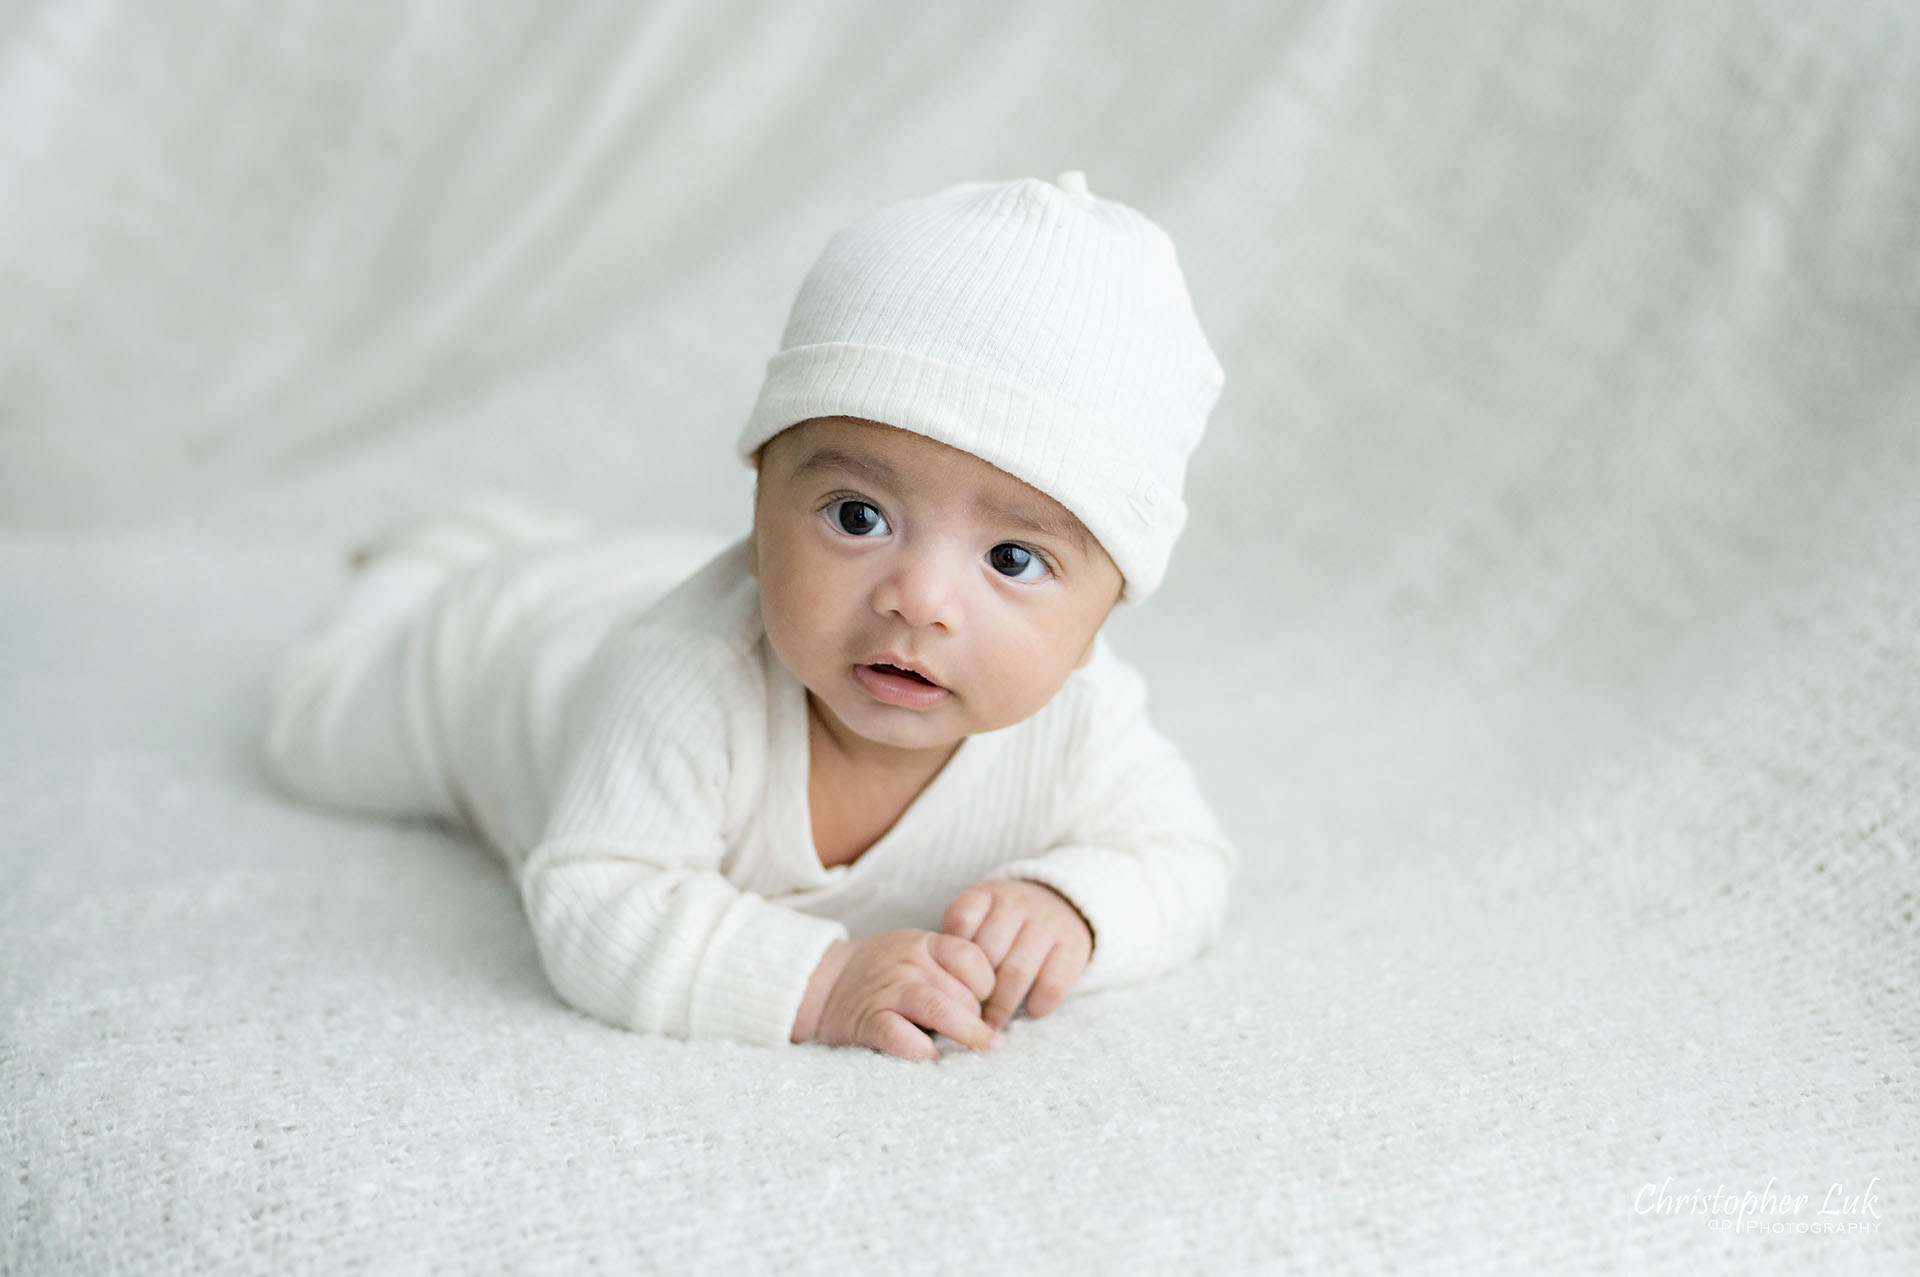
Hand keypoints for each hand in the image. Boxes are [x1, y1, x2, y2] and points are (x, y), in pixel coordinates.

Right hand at [793, 930, 999, 1061]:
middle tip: (980, 1036)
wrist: (819, 985)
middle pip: (962, 992)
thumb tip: (995, 1003)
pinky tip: (933, 1058)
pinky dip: (923, 1052)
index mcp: (923, 944)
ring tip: (983, 1050)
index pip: (973, 958)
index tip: (986, 1004)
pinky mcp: (868, 1022)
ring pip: (940, 1010)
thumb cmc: (879, 975)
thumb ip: (948, 968)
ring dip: (967, 1035)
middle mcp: (907, 964)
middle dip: (978, 1018)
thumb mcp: (914, 954)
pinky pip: (903, 1037)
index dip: (988, 985)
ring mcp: (888, 992)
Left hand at [940, 880, 1092, 1029]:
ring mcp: (1047, 923)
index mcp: (987, 894)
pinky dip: (1037, 1005)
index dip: (952, 957)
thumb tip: (939, 990)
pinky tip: (1030, 1010)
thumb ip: (959, 940)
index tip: (949, 983)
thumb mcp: (980, 914)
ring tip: (992, 1024)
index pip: (960, 920)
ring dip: (1002, 1006)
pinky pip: (1052, 984)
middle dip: (975, 992)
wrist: (1064, 902)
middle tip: (967, 1016)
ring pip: (1017, 973)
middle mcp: (1017, 903)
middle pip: (987, 954)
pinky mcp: (1074, 946)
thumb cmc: (1007, 921)